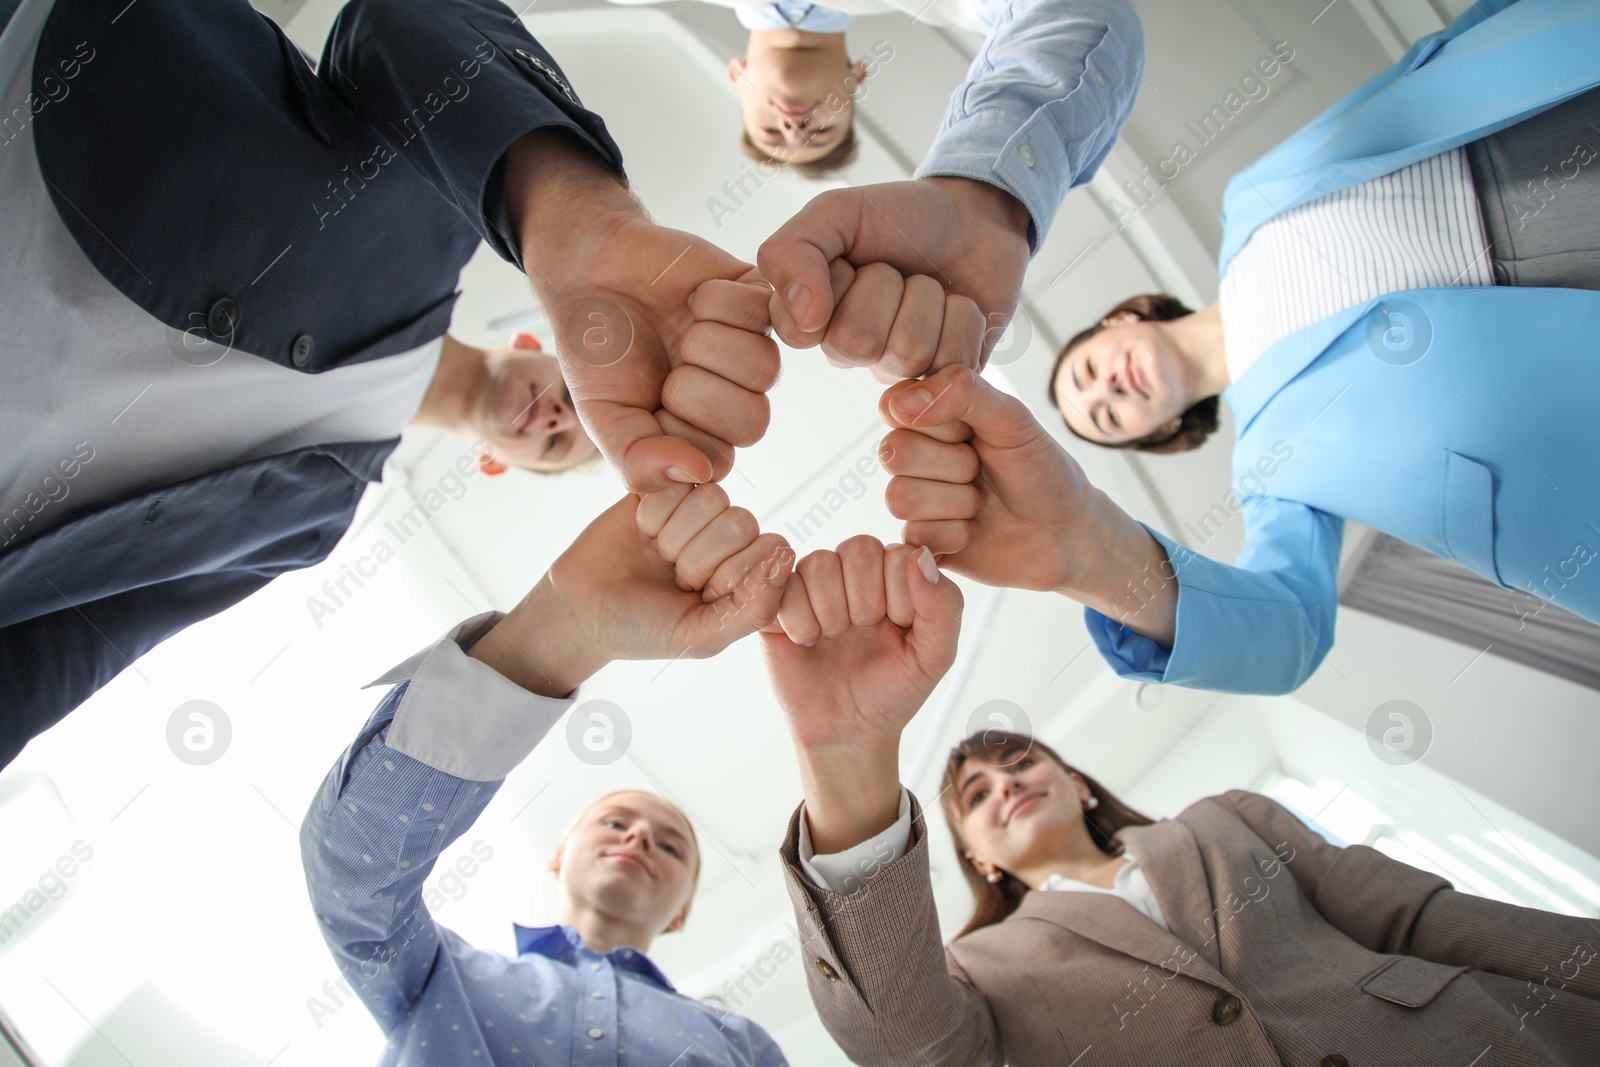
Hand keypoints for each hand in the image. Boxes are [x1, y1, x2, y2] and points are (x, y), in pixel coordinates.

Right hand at [468, 493, 791, 695]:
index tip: (700, 597)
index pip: (771, 548)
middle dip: (697, 558)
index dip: (732, 573)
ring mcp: (699, 508)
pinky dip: (653, 511)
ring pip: (711, 497)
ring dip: (673, 534)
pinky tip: (642, 531)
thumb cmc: (644, 630)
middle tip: (673, 578)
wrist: (581, 610)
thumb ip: (754, 608)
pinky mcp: (666, 485)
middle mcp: (730, 536)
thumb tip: (787, 556)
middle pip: (740, 521)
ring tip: (657, 555)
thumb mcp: (703, 636)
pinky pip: (675, 477)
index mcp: (750, 571)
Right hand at [508, 129, 780, 491]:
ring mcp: (750, 348)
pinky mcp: (758, 301)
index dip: (679, 431)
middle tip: (667, 366)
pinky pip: (763, 312)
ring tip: (681, 329)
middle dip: (696, 390)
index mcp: (700, 435)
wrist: (591, 273)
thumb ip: (638, 462)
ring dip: (707, 343)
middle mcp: (733, 397)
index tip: (647, 403)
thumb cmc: (597, 351)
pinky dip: (718, 301)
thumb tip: (700, 476)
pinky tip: (695, 298)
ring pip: (765, 368)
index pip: (719, 460)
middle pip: (753, 422)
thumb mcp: (602, 417)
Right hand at [757, 178, 1030, 379]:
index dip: (836, 282)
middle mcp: (848, 350)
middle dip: (886, 286)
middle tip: (895, 267)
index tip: (850, 258)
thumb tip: (804, 321)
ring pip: (908, 351)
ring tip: (927, 282)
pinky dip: (963, 318)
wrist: (973, 217)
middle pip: (857, 343)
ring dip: (928, 298)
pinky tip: (956, 303)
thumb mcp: (835, 212)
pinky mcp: (946, 376)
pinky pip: (952, 363)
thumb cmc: (898, 216)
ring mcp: (897, 366)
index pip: (803, 331)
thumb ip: (790, 253)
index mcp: (809, 317)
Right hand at [761, 537, 961, 851]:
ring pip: (820, 564)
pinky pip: (783, 586)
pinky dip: (799, 622)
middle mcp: (854, 572)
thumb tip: (923, 558)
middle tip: (862, 634)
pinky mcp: (778, 602)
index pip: (900, 553)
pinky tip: (807, 642)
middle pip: (858, 549)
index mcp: (895, 576)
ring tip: (834, 639)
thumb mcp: (934, 657)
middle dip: (865, 603)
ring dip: (831, 613)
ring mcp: (814, 584)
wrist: (847, 733)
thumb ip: (945, 606)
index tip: (898, 629)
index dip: (900, 596)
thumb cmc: (892, 692)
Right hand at [880, 365, 1177, 645]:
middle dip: (954, 464)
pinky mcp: (919, 543)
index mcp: (930, 417)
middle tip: (983, 469)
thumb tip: (901, 402)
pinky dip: (958, 534)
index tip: (974, 429)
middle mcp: (915, 457)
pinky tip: (976, 530)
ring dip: (958, 502)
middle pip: (895, 453)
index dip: (938, 421)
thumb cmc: (1041, 470)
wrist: (1067, 533)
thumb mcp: (1013, 418)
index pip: (895, 406)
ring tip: (982, 502)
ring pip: (901, 498)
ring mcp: (914, 501)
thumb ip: (963, 392)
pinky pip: (915, 536)